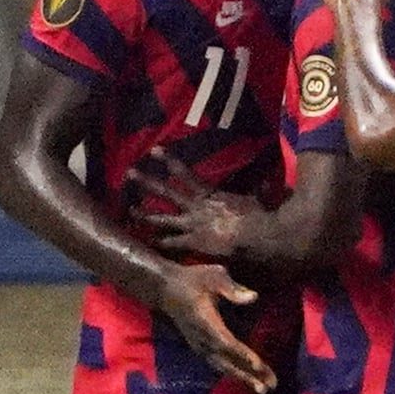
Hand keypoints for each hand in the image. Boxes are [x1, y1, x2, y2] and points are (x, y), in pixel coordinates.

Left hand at [134, 149, 263, 258]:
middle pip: (166, 193)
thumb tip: (265, 180)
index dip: (169, 161)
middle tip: (129, 172)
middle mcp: (195, 208)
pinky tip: (147, 242)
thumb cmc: (258, 217)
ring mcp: (191, 226)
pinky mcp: (193, 243)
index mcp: (209, 195)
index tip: (155, 150)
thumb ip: (256, 190)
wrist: (257, 237)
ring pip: (162, 219)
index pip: (185, 174)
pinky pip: (172, 243)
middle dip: (146, 182)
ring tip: (129, 210)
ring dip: (144, 214)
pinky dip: (160, 242)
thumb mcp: (255, 199)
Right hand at [154, 264, 276, 393]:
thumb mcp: (213, 275)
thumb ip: (232, 288)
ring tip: (263, 389)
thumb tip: (253, 297)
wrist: (165, 289)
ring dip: (242, 378)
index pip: (225, 341)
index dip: (241, 353)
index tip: (257, 364)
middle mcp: (201, 338)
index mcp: (205, 320)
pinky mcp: (199, 347)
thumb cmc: (192, 279)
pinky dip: (233, 373)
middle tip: (268, 387)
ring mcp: (199, 345)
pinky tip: (248, 380)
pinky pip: (217, 364)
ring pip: (222, 366)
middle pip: (226, 361)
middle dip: (247, 375)